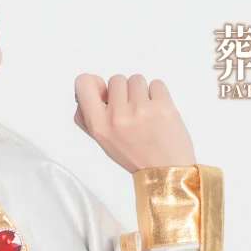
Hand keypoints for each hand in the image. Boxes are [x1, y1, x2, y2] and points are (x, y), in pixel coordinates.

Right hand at [73, 73, 196, 172]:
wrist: (166, 170)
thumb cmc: (136, 156)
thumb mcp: (104, 141)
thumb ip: (91, 116)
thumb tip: (92, 86)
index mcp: (99, 126)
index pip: (83, 83)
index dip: (94, 83)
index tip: (104, 92)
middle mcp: (117, 116)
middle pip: (116, 79)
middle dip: (124, 91)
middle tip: (132, 112)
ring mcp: (140, 110)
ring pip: (136, 79)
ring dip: (142, 92)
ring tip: (146, 113)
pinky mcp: (162, 106)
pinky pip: (156, 83)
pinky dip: (158, 94)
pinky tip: (158, 112)